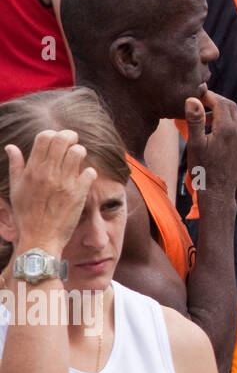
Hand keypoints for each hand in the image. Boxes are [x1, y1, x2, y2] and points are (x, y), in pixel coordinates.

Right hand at [6, 131, 97, 256]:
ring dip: (80, 152)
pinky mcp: (79, 193)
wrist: (40, 238)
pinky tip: (84, 178)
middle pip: (63, 139)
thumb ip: (16, 166)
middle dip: (70, 137)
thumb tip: (11, 146)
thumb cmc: (26, 215)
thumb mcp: (16, 189)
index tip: (58, 140)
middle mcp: (48, 174)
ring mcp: (64, 183)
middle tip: (73, 142)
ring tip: (78, 160)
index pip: (45, 138)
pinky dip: (89, 173)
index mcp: (32, 171)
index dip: (53, 134)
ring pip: (78, 152)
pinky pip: (90, 172)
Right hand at [184, 88, 236, 196]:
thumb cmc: (203, 169)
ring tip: (203, 117)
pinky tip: (212, 131)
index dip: (209, 95)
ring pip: (235, 118)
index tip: (197, 93)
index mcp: (228, 129)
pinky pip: (236, 129)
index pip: (221, 102)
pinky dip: (225, 123)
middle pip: (231, 107)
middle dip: (216, 100)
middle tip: (201, 101)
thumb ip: (195, 120)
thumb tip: (193, 99)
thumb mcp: (195, 144)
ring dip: (221, 112)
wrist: (218, 193)